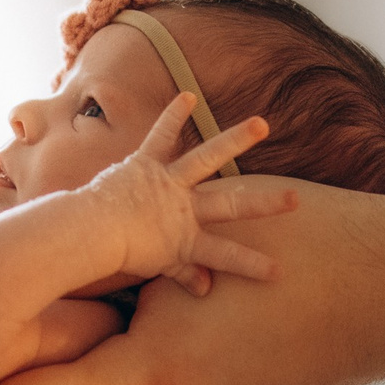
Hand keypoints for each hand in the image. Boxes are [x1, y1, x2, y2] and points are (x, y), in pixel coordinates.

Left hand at [83, 94, 295, 294]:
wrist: (89, 232)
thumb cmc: (122, 252)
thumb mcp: (158, 266)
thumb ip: (184, 273)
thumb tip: (205, 288)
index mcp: (185, 239)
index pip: (224, 255)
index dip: (251, 265)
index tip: (279, 272)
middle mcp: (183, 208)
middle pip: (231, 205)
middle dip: (264, 204)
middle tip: (295, 199)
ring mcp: (167, 182)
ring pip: (207, 159)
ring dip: (235, 140)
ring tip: (261, 124)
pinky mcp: (147, 163)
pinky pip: (162, 136)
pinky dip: (173, 116)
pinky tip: (188, 96)